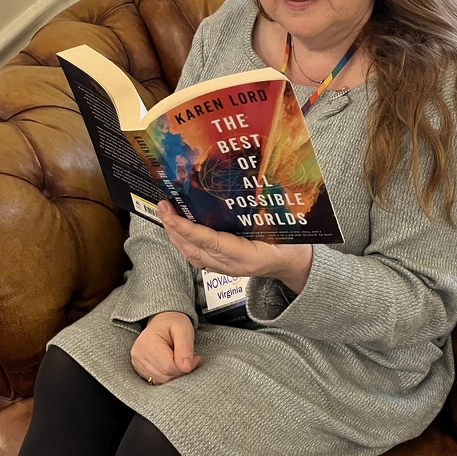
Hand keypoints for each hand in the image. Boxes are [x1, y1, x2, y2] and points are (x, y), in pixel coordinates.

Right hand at [130, 311, 202, 384]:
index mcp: (148, 342)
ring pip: (161, 380)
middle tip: (193, 359)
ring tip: (183, 360)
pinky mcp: (140, 368)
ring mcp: (137, 362)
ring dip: (176, 374)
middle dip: (182, 371)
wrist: (162, 320)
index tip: (197, 358)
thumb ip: (185, 348)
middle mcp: (138, 354)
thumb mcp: (184, 330)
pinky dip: (169, 375)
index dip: (185, 367)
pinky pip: (157, 380)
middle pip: (164, 375)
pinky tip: (174, 364)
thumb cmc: (173, 322)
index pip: (168, 366)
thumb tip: (186, 368)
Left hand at [157, 201, 312, 292]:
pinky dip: (184, 244)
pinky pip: (197, 258)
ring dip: (176, 237)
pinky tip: (177, 232)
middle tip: (162, 207)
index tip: (171, 214)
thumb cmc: (291, 245)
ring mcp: (226, 269)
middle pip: (194, 250)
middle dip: (174, 229)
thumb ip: (267, 212)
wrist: (294, 265)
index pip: (210, 242)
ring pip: (192, 256)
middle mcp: (232, 265)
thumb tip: (254, 186)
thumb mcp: (284, 227)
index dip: (188, 229)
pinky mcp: (223, 268)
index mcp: (247, 256)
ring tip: (165, 216)